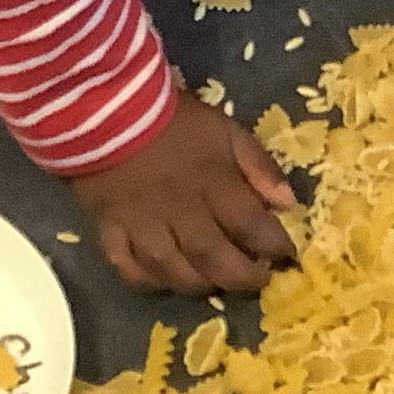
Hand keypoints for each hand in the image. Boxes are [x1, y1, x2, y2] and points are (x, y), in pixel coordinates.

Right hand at [72, 99, 297, 294]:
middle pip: (213, 258)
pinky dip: (147, 281)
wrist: (104, 108)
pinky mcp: (108, 228)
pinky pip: (126, 266)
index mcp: (212, 183)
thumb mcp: (226, 130)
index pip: (251, 226)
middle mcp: (179, 211)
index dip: (274, 246)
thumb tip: (289, 203)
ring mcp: (141, 224)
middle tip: (257, 280)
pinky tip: (163, 280)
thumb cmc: (173, 119)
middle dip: (242, 277)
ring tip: (214, 283)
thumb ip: (259, 165)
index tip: (287, 255)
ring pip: (172, 271)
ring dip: (198, 285)